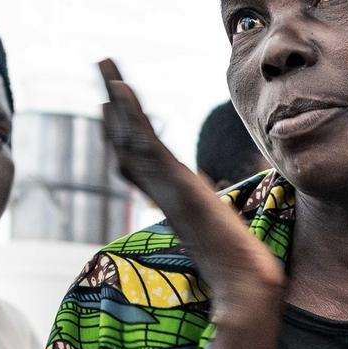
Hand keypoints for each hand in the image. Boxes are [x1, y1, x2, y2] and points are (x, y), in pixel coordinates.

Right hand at [98, 59, 280, 310]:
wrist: (245, 286)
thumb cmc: (241, 269)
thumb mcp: (225, 229)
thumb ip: (215, 213)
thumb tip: (222, 204)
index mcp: (172, 202)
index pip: (139, 164)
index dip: (122, 136)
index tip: (111, 110)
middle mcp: (162, 193)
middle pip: (125, 145)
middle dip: (113, 108)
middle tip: (103, 72)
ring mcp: (166, 189)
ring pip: (130, 137)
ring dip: (116, 97)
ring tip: (104, 62)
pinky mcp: (176, 184)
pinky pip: (146, 143)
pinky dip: (130, 114)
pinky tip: (119, 88)